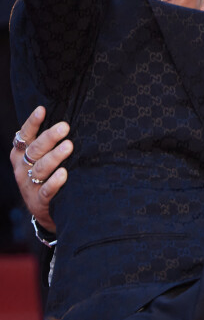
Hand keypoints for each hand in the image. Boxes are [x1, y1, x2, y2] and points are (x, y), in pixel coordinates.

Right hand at [10, 106, 71, 232]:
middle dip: (50, 137)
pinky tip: (64, 174)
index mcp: (20, 154)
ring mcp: (28, 185)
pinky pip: (46, 191)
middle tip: (65, 127)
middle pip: (35, 150)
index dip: (32, 122)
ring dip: (55, 157)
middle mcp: (22, 168)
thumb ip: (46, 143)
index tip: (42, 110)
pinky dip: (54, 182)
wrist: (43, 209)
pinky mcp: (38, 202)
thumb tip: (65, 119)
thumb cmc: (45, 175)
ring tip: (68, 146)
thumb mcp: (40, 158)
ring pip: (41, 168)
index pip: (25, 135)